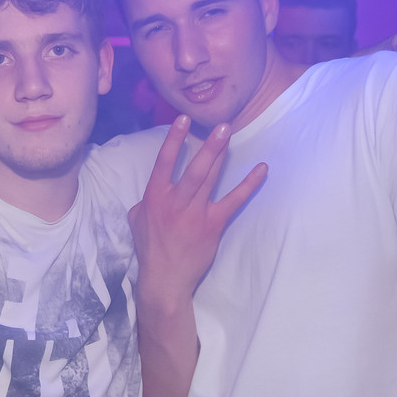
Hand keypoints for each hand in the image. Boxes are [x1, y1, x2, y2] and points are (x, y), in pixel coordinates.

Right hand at [129, 116, 267, 306]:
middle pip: (194, 168)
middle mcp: (175, 201)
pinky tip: (261, 169)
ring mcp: (195, 212)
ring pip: (210, 179)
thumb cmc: (149, 247)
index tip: (182, 119)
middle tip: (221, 125)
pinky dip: (248, 184)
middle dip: (208, 145)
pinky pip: (233, 200)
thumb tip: (156, 189)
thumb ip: (145, 199)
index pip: (163, 162)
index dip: (173, 140)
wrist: (165, 277)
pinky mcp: (213, 224)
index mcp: (154, 197)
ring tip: (229, 134)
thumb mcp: (136, 219)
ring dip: (220, 155)